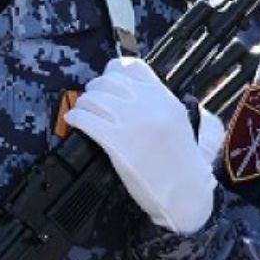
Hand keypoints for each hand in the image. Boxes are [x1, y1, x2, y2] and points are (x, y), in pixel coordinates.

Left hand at [62, 57, 215, 233]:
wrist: (186, 192)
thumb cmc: (180, 162)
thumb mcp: (177, 121)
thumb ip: (156, 104)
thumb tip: (128, 92)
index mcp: (163, 98)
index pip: (131, 67)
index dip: (112, 73)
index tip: (106, 84)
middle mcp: (148, 105)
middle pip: (106, 82)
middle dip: (94, 91)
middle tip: (90, 103)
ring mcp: (131, 122)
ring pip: (93, 99)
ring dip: (82, 105)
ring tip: (80, 113)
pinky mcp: (117, 142)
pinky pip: (86, 120)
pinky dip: (75, 118)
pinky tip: (73, 121)